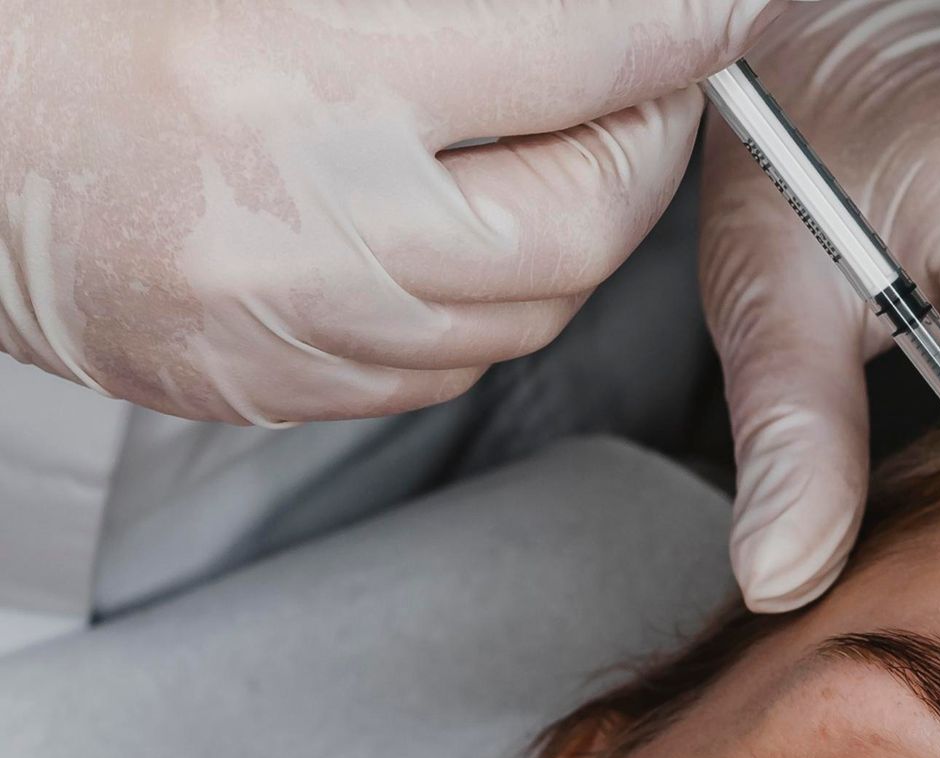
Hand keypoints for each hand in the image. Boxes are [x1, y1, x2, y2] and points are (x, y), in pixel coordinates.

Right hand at [0, 0, 802, 424]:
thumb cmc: (67, 19)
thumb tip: (595, 19)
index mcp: (295, 78)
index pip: (573, 60)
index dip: (674, 28)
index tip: (722, 4)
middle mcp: (307, 228)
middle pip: (583, 219)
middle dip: (648, 143)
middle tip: (651, 78)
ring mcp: (293, 331)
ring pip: (530, 309)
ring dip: (580, 223)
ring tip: (568, 139)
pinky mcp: (278, 387)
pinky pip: (448, 359)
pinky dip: (494, 292)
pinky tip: (471, 220)